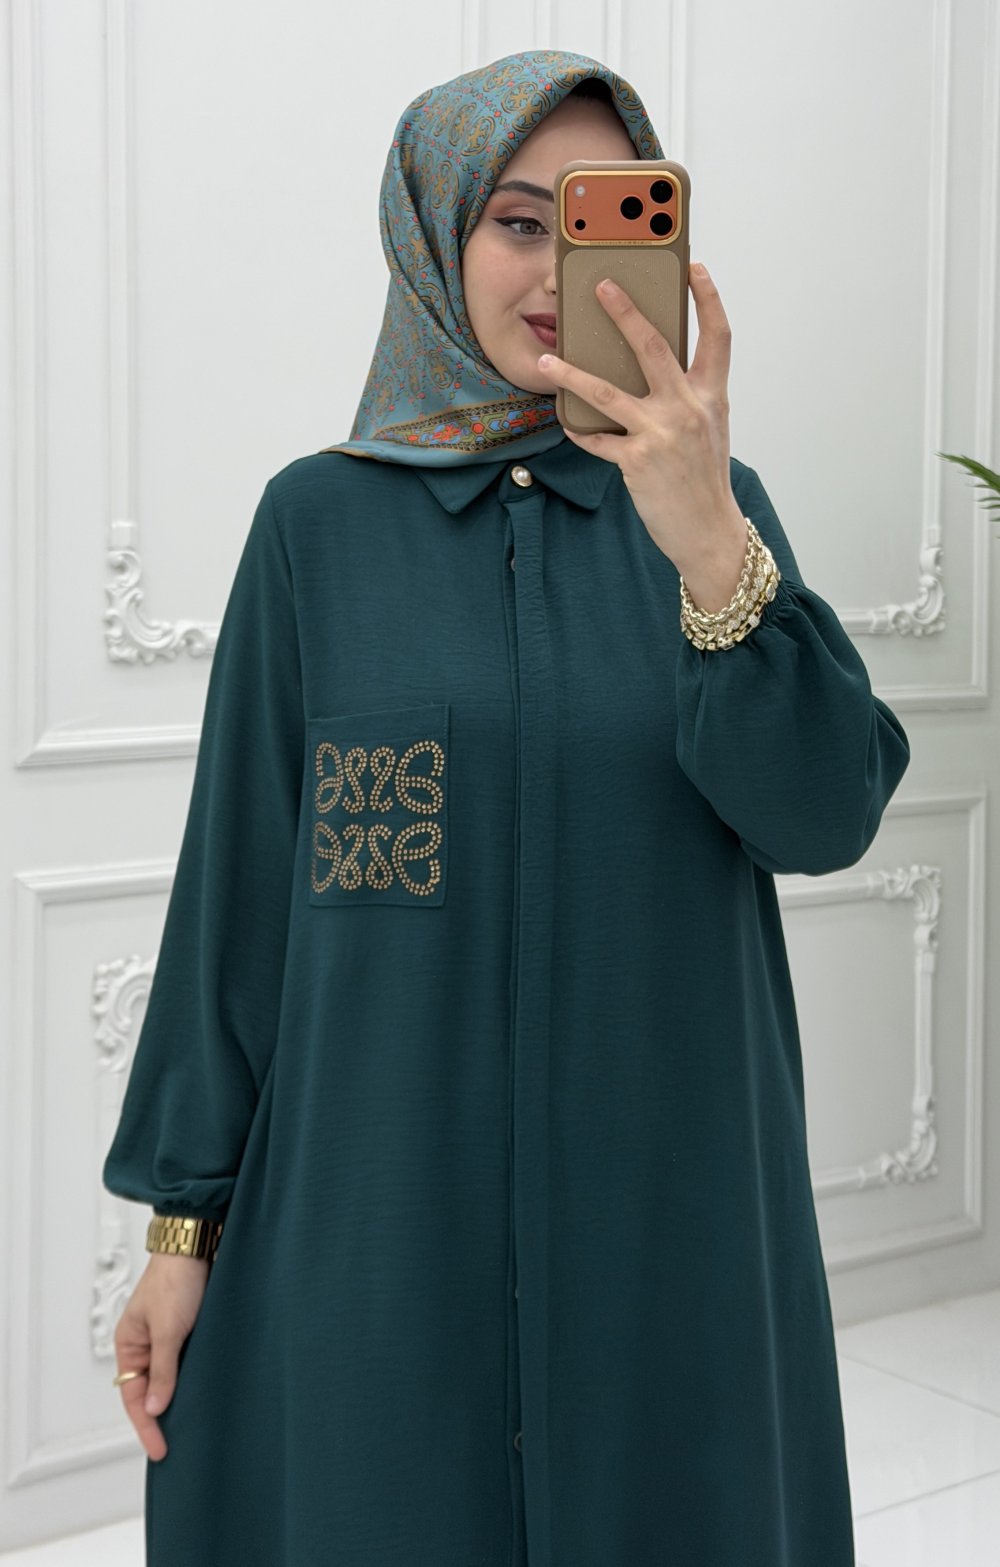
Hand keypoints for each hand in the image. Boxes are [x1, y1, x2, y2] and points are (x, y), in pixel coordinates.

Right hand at [112, 1251, 209, 1460]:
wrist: (197, 1243)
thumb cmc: (176, 1279)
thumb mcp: (168, 1330)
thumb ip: (162, 1371)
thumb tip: (154, 1409)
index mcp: (130, 1344)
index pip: (134, 1397)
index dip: (146, 1426)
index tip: (160, 1450)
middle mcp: (146, 1343)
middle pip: (151, 1391)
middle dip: (162, 1418)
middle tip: (177, 1446)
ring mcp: (169, 1337)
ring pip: (171, 1378)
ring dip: (180, 1398)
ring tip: (193, 1427)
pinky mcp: (190, 1328)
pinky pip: (188, 1362)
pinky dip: (194, 1379)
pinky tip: (206, 1393)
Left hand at [540, 264, 747, 612]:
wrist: (709, 531)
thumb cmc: (704, 479)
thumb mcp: (709, 429)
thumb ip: (688, 395)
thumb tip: (651, 367)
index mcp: (711, 396)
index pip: (718, 335)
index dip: (708, 297)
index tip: (693, 266)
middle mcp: (688, 408)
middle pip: (654, 346)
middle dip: (625, 311)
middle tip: (601, 284)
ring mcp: (662, 433)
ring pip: (607, 392)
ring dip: (572, 372)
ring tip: (546, 359)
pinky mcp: (637, 461)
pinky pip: (597, 439)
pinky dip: (578, 431)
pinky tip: (563, 421)